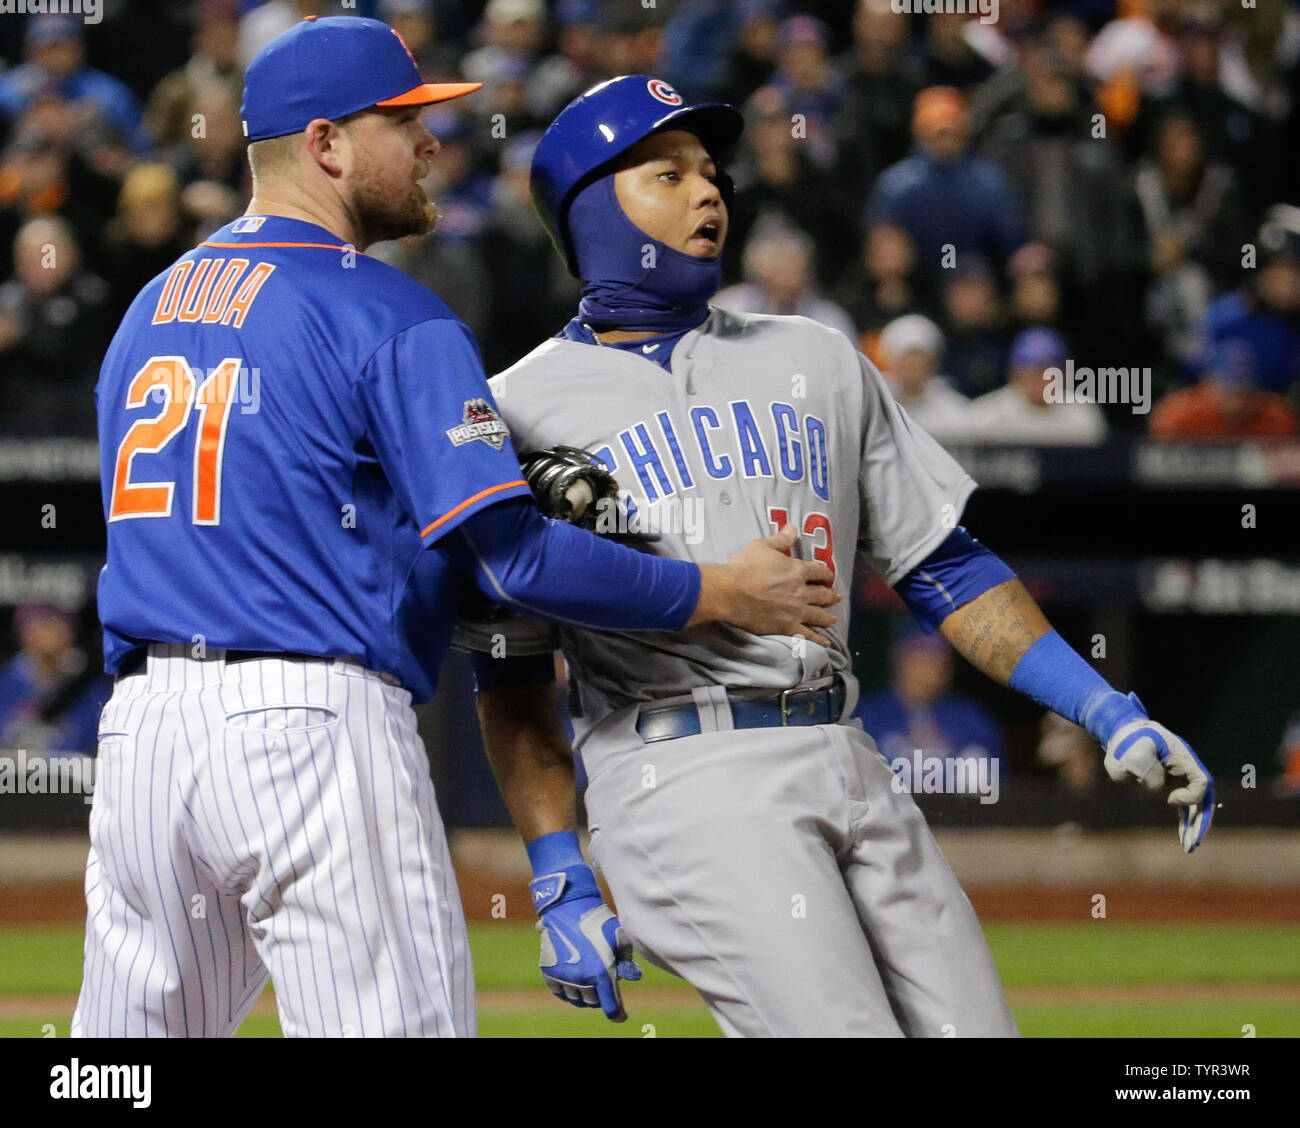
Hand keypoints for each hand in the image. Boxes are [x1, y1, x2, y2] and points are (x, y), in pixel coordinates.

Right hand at [531, 864, 641, 1020]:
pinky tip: (573, 985)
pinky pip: (559, 992)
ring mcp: (564, 976)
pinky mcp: (549, 971)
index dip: (617, 1013)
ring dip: (584, 995)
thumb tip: (633, 977)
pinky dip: (567, 992)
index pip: (611, 1006)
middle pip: (593, 1002)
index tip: (620, 1016)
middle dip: (601, 998)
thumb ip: (626, 960)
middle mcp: (582, 979)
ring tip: (589, 985)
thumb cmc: (598, 919)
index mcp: (602, 973)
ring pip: (576, 998)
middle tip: (604, 989)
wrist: (568, 906)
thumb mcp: (619, 937)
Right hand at [692, 525, 839, 642]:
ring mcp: (796, 611)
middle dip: (831, 595)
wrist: (730, 593)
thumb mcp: (761, 546)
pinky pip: (806, 635)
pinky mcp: (787, 627)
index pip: (818, 571)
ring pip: (818, 615)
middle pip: (822, 594)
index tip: (829, 576)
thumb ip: (780, 539)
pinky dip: (817, 640)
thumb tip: (793, 528)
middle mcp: (801, 591)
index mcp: (797, 570)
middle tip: (837, 597)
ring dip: (828, 617)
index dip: (826, 573)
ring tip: (833, 619)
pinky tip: (825, 643)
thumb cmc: (744, 567)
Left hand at [1103, 693, 1214, 852]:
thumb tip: (1159, 789)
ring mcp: (1179, 779)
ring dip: (1194, 827)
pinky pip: (1184, 808)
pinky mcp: (1170, 786)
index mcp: (1183, 758)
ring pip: (1195, 806)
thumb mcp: (1134, 750)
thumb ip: (1146, 767)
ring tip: (1190, 847)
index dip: (1190, 795)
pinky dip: (1185, 822)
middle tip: (1194, 842)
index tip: (1170, 800)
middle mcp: (1186, 770)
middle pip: (1204, 798)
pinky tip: (1185, 839)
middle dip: (1201, 821)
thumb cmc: (1128, 740)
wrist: (1123, 734)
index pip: (1201, 782)